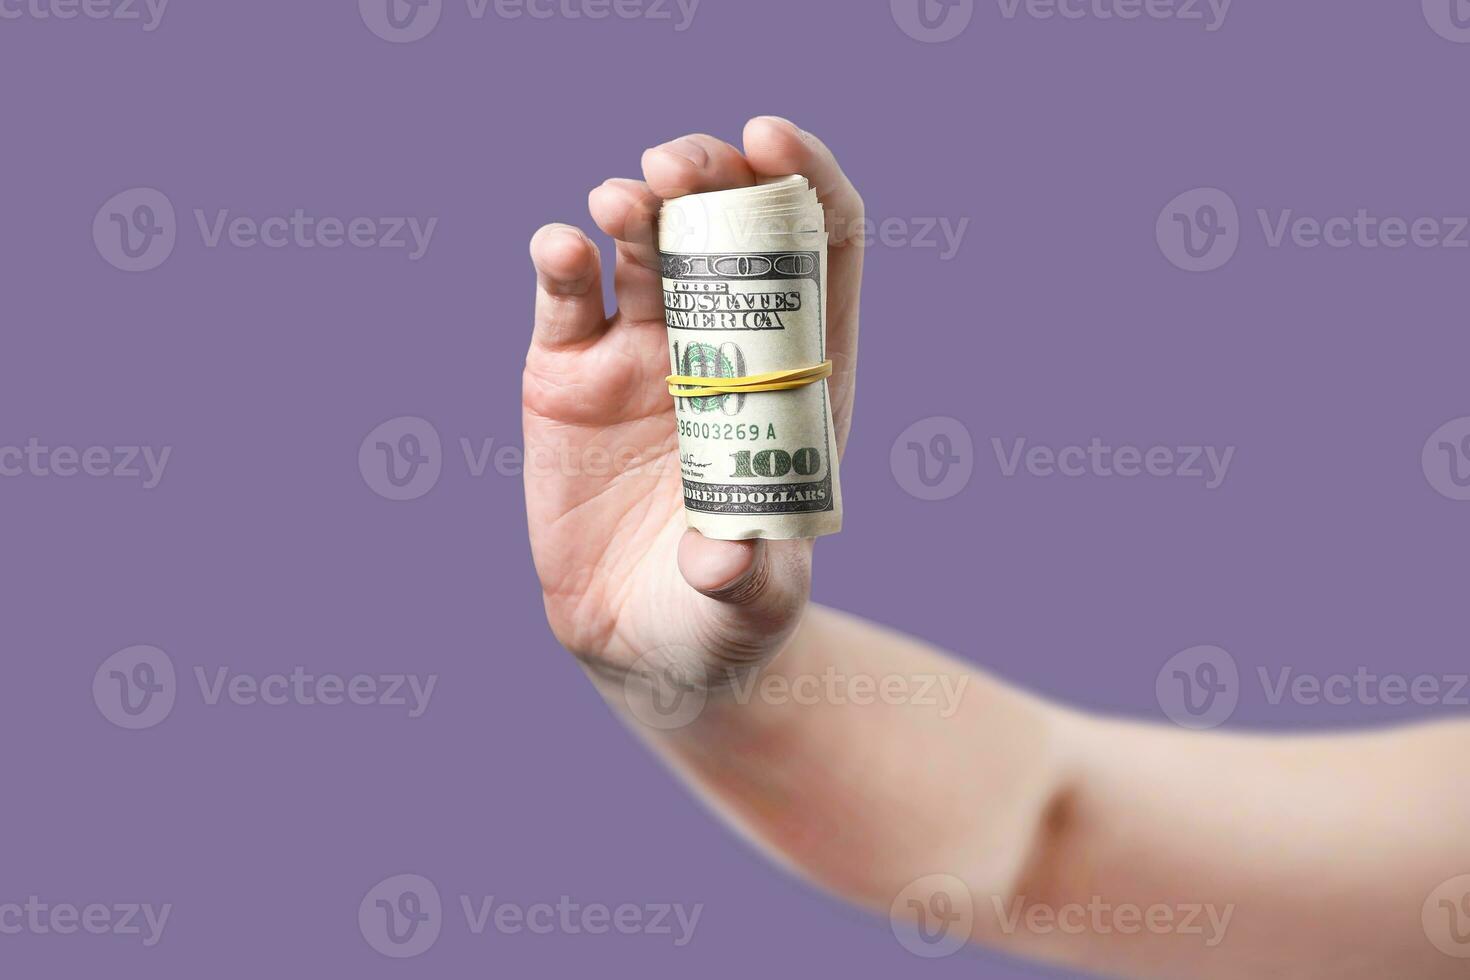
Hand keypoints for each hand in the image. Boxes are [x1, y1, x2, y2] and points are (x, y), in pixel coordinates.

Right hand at [522, 117, 862, 690]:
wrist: (641, 640)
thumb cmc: (721, 616)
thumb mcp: (750, 607)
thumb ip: (747, 582)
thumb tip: (721, 559)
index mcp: (792, 374)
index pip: (819, 246)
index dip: (802, 179)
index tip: (771, 141)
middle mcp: (720, 346)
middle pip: (726, 224)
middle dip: (708, 179)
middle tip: (679, 169)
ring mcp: (641, 353)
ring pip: (641, 245)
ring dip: (633, 205)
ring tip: (622, 202)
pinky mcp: (568, 375)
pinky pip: (565, 298)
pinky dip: (560, 261)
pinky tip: (560, 251)